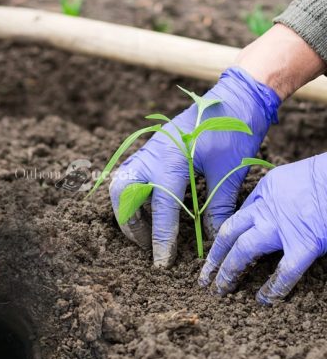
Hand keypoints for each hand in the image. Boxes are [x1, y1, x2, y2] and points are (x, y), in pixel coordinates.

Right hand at [109, 67, 279, 266]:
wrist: (236, 96)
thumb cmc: (235, 131)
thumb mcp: (229, 173)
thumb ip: (217, 207)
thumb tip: (212, 239)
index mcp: (171, 159)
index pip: (161, 208)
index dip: (162, 238)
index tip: (162, 262)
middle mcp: (152, 154)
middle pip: (122, 193)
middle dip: (130, 223)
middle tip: (147, 244)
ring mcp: (150, 149)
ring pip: (122, 183)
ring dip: (128, 209)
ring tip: (145, 231)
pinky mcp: (154, 148)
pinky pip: (133, 174)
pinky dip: (135, 195)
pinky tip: (151, 209)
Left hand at [198, 154, 326, 303]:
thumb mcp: (294, 177)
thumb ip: (279, 196)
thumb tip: (277, 213)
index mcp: (266, 189)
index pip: (239, 216)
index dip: (227, 236)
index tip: (219, 250)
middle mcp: (267, 208)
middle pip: (230, 233)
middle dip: (215, 256)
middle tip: (205, 276)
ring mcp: (282, 228)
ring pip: (244, 251)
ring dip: (229, 271)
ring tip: (221, 289)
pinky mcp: (304, 245)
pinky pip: (284, 272)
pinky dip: (273, 288)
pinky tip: (263, 300)